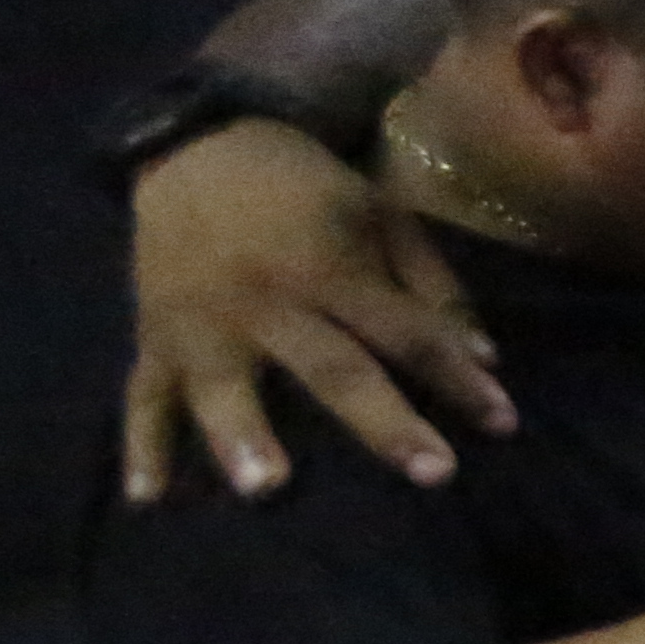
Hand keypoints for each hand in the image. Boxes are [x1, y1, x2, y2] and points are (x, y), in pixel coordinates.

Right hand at [124, 119, 511, 500]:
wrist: (198, 146)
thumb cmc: (307, 188)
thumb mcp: (382, 214)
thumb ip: (432, 286)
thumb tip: (483, 357)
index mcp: (330, 268)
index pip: (406, 332)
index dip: (457, 376)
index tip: (503, 423)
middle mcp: (267, 302)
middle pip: (333, 368)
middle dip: (384, 422)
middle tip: (432, 474)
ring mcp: (202, 324)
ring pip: (224, 385)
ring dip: (243, 436)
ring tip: (265, 487)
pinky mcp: (153, 337)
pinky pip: (143, 395)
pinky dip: (141, 446)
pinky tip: (148, 497)